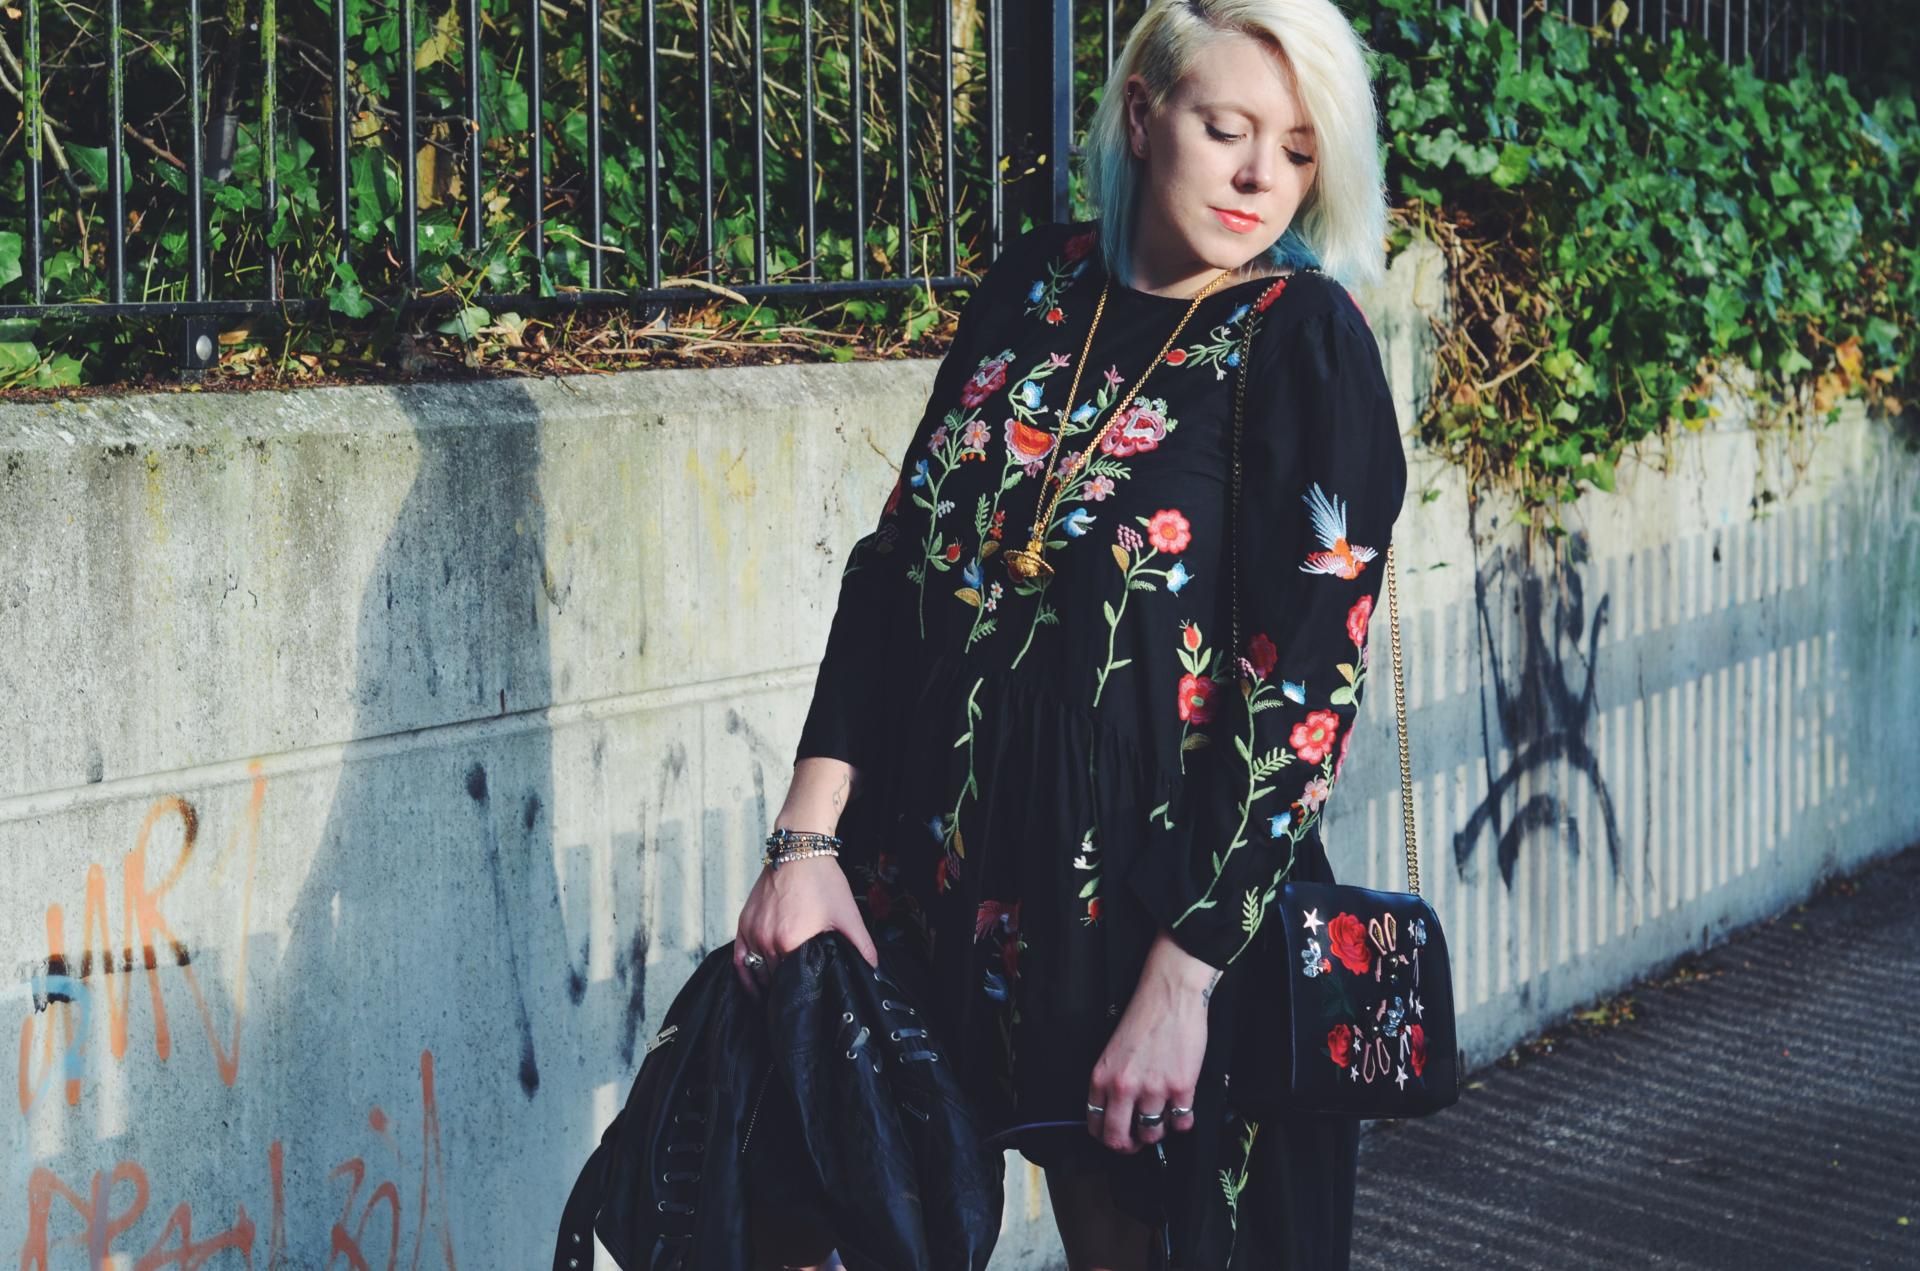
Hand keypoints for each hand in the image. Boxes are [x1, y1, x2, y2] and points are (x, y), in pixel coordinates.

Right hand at [733, 850, 878, 999]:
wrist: (800, 851)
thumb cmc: (822, 880)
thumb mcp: (846, 914)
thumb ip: (861, 944)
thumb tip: (875, 968)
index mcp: (790, 941)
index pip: (793, 981)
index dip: (804, 990)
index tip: (811, 997)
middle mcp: (766, 938)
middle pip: (773, 979)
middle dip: (787, 988)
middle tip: (799, 997)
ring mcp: (752, 930)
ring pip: (756, 971)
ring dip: (767, 983)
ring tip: (780, 995)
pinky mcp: (744, 922)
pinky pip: (739, 957)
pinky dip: (745, 973)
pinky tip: (753, 985)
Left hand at [1085, 932, 1217, 1153]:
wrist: (1170, 995)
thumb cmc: (1142, 1018)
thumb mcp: (1113, 1051)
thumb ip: (1111, 1083)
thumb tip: (1118, 1112)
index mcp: (1102, 1078)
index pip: (1096, 1125)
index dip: (1107, 1136)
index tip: (1117, 1136)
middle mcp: (1124, 1088)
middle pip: (1119, 1139)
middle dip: (1128, 1146)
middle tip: (1137, 1141)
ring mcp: (1153, 1091)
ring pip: (1152, 1134)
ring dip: (1157, 1131)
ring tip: (1162, 1116)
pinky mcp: (1181, 1088)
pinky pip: (1182, 1124)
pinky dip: (1182, 1122)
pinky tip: (1181, 1110)